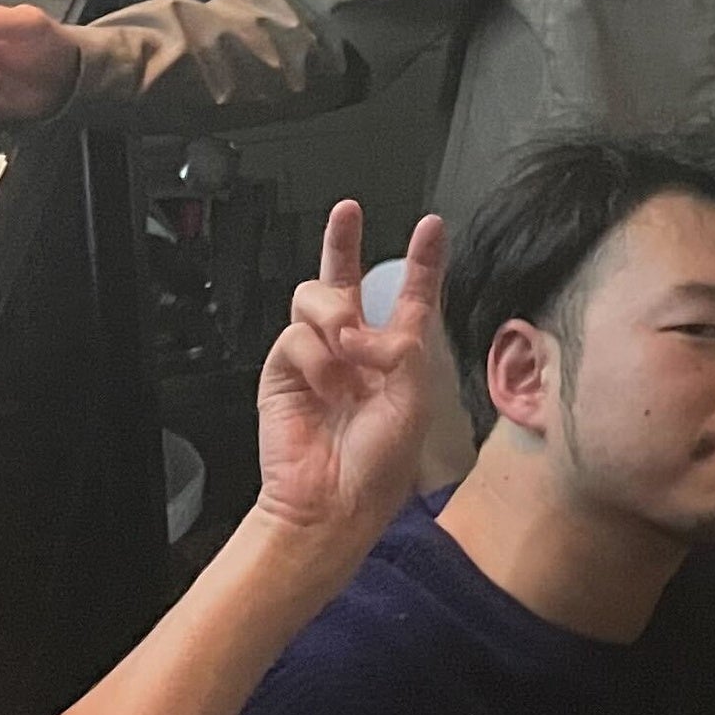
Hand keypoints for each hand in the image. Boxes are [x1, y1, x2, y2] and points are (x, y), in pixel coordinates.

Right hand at [250, 202, 447, 563]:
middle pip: (345, 279)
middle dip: (342, 240)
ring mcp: (318, 356)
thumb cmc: (379, 463)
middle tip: (348, 213)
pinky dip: (314, 356)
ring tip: (346, 347)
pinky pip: (295, 335)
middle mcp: (356, 348)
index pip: (410, 295)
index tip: (431, 227)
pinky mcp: (284, 368)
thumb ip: (401, 348)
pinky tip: (324, 384)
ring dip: (334, 314)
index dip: (422, 260)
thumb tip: (357, 327)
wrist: (331, 501)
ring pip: (317, 296)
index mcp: (398, 353)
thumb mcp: (415, 400)